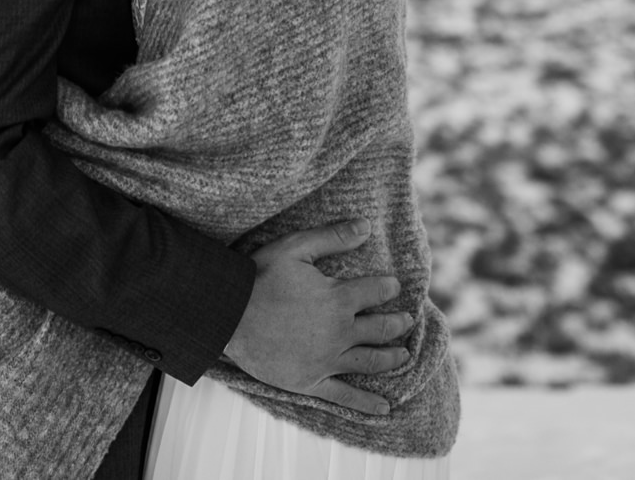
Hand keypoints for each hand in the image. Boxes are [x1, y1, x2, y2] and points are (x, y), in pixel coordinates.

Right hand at [220, 220, 410, 413]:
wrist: (228, 314)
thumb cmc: (259, 277)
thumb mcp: (295, 248)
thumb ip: (332, 238)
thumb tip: (366, 225)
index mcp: (338, 299)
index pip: (375, 292)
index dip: (388, 287)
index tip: (393, 286)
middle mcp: (339, 332)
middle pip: (381, 329)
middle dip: (398, 323)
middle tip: (407, 320)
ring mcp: (327, 360)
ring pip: (371, 361)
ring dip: (392, 358)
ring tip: (404, 356)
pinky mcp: (311, 381)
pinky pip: (345, 395)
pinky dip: (367, 403)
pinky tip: (384, 408)